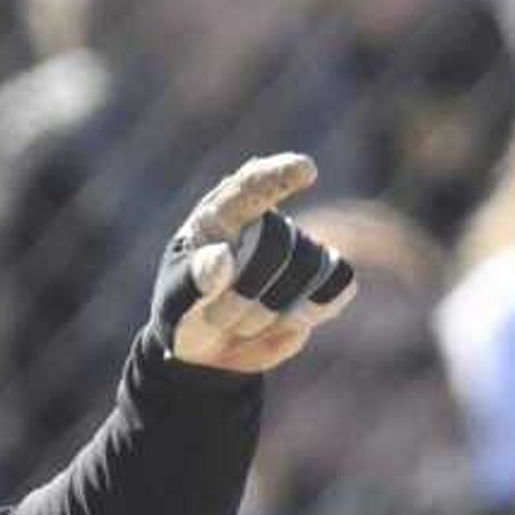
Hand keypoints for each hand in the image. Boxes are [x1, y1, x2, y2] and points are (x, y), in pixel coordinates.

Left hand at [153, 153, 357, 374]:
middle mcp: (261, 221)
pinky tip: (285, 320)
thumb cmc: (183, 312)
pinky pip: (339, 283)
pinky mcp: (321, 274)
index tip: (305, 169)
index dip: (278, 176)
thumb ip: (192, 280)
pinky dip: (314, 309)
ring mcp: (295, 246)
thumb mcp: (175, 301)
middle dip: (247, 294)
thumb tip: (223, 255)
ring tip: (241, 321)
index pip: (250, 186)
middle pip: (279, 245)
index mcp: (218, 216)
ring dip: (273, 311)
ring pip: (311, 269)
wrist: (205, 345)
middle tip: (217, 318)